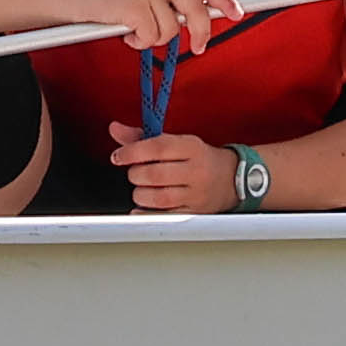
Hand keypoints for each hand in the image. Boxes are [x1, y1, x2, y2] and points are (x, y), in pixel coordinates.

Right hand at [60, 0, 240, 50]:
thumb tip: (200, 18)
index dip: (224, 0)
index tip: (236, 13)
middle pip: (197, 10)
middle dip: (200, 34)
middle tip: (198, 48)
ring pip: (171, 29)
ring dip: (154, 38)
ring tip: (137, 29)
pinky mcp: (134, 4)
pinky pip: (151, 37)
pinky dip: (139, 42)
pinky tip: (127, 32)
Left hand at [94, 120, 244, 213]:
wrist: (231, 178)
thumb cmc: (198, 158)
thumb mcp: (176, 142)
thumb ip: (142, 137)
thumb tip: (115, 129)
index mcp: (192, 147)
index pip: (158, 147)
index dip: (132, 152)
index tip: (118, 156)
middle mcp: (196, 170)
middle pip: (155, 174)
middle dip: (136, 174)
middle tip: (135, 173)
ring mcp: (196, 194)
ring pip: (159, 197)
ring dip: (140, 194)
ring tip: (141, 189)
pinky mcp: (194, 213)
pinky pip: (166, 217)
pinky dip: (147, 213)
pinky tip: (142, 207)